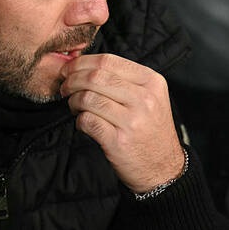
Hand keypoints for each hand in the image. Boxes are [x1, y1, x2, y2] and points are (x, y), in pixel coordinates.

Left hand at [60, 53, 185, 192]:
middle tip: (65, 86)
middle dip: (72, 80)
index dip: (82, 62)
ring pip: (88, 98)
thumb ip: (124, 79)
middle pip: (95, 77)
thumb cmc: (151, 129)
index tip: (69, 69)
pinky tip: (83, 122)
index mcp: (151, 81)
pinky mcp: (118, 141)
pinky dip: (79, 120)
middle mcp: (144, 99)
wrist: (163, 168)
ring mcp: (132, 121)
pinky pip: (87, 121)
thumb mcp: (150, 97)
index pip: (108, 61)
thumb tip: (85, 66)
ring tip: (74, 106)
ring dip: (73, 101)